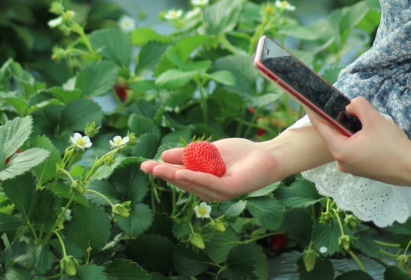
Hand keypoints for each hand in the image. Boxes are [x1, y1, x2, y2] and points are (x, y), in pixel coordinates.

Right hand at [140, 138, 280, 200]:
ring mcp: (218, 192)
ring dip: (174, 176)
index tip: (145, 164)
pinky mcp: (229, 190)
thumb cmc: (238, 153)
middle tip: (144, 166)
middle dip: (163, 174)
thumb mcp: (207, 151)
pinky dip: (194, 178)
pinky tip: (181, 174)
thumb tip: (163, 155)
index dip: (162, 170)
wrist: (265, 155)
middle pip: (182, 181)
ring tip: (157, 169)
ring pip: (192, 183)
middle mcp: (207, 190)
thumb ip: (188, 154)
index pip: (178, 175)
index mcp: (201, 181)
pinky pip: (209, 183)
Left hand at [307, 96, 410, 185]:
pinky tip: (370, 137)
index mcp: (340, 151)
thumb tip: (349, 106)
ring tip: (366, 125)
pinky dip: (357, 141)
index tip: (307, 104)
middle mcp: (341, 162)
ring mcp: (350, 168)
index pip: (321, 129)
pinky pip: (352, 151)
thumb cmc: (393, 146)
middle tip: (349, 111)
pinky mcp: (359, 170)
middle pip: (334, 136)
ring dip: (351, 132)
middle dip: (339, 122)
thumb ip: (359, 106)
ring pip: (344, 143)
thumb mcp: (375, 120)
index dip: (314, 115)